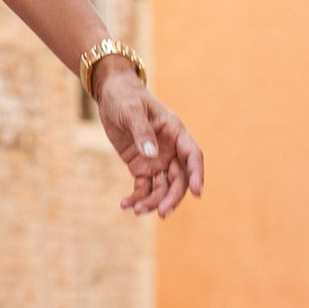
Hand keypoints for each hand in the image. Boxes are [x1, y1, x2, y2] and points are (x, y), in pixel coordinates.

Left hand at [93, 61, 203, 215]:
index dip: (197, 174)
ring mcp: (157, 160)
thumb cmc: (125, 97)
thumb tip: (152, 155)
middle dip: (173, 197)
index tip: (198, 192)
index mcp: (175, 132)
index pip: (192, 156)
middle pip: (179, 179)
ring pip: (162, 188)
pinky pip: (143, 187)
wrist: (111, 95)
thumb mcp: (131, 110)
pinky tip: (126, 205)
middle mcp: (170, 150)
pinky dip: (137, 197)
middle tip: (162, 212)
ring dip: (153, 201)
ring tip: (137, 210)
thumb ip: (142, 131)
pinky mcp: (141, 167)